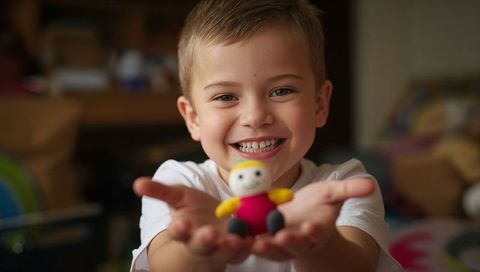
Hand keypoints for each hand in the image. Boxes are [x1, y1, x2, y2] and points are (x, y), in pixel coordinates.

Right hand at [133, 177, 252, 262]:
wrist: (214, 223)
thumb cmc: (192, 210)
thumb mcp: (177, 198)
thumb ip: (160, 191)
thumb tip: (137, 183)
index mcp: (184, 231)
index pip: (178, 231)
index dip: (179, 228)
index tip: (181, 222)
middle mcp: (202, 243)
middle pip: (202, 245)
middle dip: (205, 239)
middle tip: (209, 233)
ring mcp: (222, 247)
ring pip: (226, 250)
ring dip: (231, 246)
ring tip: (236, 239)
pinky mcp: (241, 246)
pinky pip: (248, 248)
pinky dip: (253, 244)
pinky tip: (258, 238)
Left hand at [251, 178, 374, 260]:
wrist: (298, 217)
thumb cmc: (317, 206)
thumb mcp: (332, 194)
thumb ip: (348, 190)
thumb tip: (372, 184)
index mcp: (315, 231)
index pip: (316, 233)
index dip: (315, 231)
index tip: (314, 228)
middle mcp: (296, 241)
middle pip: (292, 245)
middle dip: (288, 242)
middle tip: (282, 238)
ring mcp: (277, 243)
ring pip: (270, 248)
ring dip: (263, 247)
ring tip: (255, 244)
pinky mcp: (260, 238)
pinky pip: (250, 240)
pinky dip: (243, 239)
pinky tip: (234, 233)